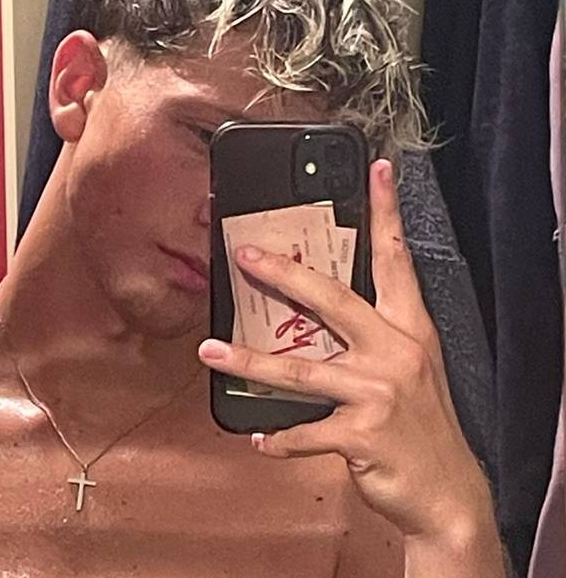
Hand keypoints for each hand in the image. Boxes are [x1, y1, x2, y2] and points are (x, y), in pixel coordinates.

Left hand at [198, 159, 494, 542]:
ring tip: (210, 353)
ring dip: (250, 363)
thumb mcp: (407, 368)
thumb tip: (311, 315)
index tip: (377, 169)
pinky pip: (307, 432)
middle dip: (285, 274)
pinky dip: (281, 438)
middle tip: (245, 254)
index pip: (396, 258)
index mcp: (407, 328)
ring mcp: (379, 392)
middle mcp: (395, 351)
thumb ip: (369, 338)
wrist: (449, 491)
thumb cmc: (420, 424)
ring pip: (302, 370)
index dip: (385, 212)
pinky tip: (260, 439)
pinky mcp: (363, 434)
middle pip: (334, 299)